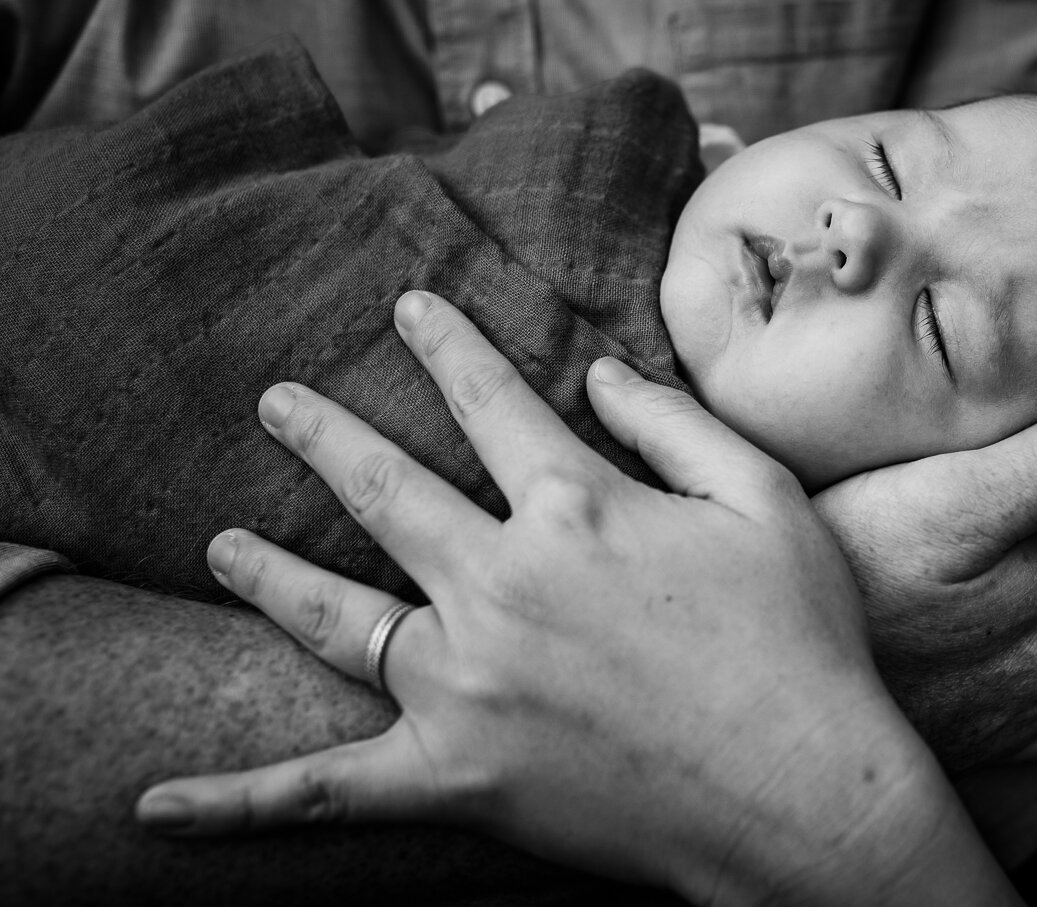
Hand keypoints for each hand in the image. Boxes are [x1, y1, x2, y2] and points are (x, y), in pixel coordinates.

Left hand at [134, 292, 1014, 905]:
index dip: (446, 346)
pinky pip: (325, 791)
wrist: (806, 794)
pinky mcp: (457, 777)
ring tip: (218, 545)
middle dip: (325, 436)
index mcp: (576, 507)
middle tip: (278, 401)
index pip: (490, 402)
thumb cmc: (801, 641)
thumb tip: (598, 371)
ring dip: (267, 573)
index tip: (407, 307)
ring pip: (335, 615)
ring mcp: (467, 683)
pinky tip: (156, 804)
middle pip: (386, 490)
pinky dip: (237, 802)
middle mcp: (500, 582)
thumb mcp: (763, 499)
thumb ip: (672, 424)